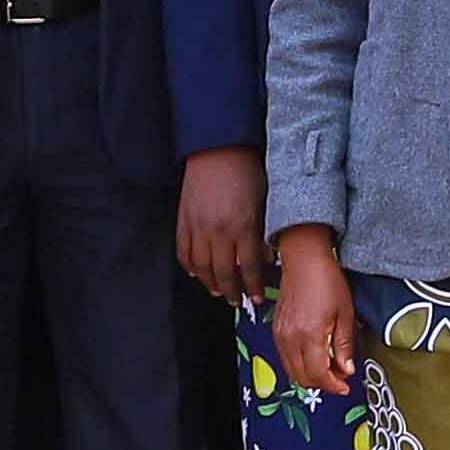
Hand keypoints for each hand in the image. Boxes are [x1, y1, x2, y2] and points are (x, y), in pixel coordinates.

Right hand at [175, 146, 264, 302]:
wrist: (219, 149)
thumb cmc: (248, 172)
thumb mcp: (266, 202)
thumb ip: (265, 233)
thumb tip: (266, 258)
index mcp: (244, 227)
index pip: (249, 268)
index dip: (253, 287)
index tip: (258, 298)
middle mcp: (220, 232)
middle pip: (224, 274)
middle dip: (232, 292)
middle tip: (237, 301)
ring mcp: (198, 227)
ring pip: (201, 268)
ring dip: (210, 283)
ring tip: (218, 291)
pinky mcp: (183, 221)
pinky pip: (184, 252)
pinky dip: (189, 266)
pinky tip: (196, 273)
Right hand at [274, 226, 361, 399]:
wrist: (304, 259)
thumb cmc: (326, 280)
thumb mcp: (345, 313)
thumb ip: (344, 345)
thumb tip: (346, 370)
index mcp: (309, 335)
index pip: (318, 374)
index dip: (333, 386)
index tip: (345, 387)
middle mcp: (290, 338)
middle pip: (302, 377)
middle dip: (322, 383)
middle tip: (340, 376)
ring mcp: (280, 334)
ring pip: (292, 370)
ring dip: (311, 375)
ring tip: (330, 366)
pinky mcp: (276, 329)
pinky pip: (285, 357)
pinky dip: (300, 364)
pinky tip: (316, 355)